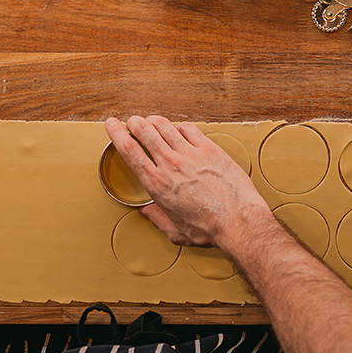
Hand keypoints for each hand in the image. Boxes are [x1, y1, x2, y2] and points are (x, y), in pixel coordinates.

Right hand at [104, 115, 271, 247]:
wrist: (238, 220)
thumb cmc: (210, 228)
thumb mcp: (176, 231)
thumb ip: (158, 219)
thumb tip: (148, 213)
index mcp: (158, 185)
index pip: (130, 151)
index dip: (117, 134)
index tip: (112, 126)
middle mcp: (171, 165)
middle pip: (145, 131)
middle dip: (134, 123)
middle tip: (132, 122)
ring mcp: (191, 154)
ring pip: (165, 126)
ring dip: (154, 121)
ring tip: (151, 122)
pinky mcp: (210, 149)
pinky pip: (189, 129)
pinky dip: (179, 127)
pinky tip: (179, 131)